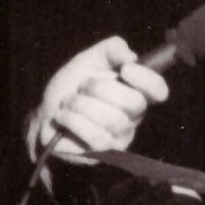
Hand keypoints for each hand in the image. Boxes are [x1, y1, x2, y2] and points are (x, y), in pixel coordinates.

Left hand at [26, 36, 170, 162]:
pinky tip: (63, 116)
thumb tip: (130, 56)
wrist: (46, 112)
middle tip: (83, 85)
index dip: (146, 80)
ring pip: (113, 120)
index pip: (158, 90)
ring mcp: (118, 138)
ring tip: (69, 102)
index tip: (125, 69)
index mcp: (135, 92)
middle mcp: (132, 117)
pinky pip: (96, 138)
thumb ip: (112, 50)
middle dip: (102, 88)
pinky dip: (74, 121)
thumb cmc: (73, 86)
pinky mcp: (102, 154)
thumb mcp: (90, 59)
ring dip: (83, 105)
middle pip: (135, 103)